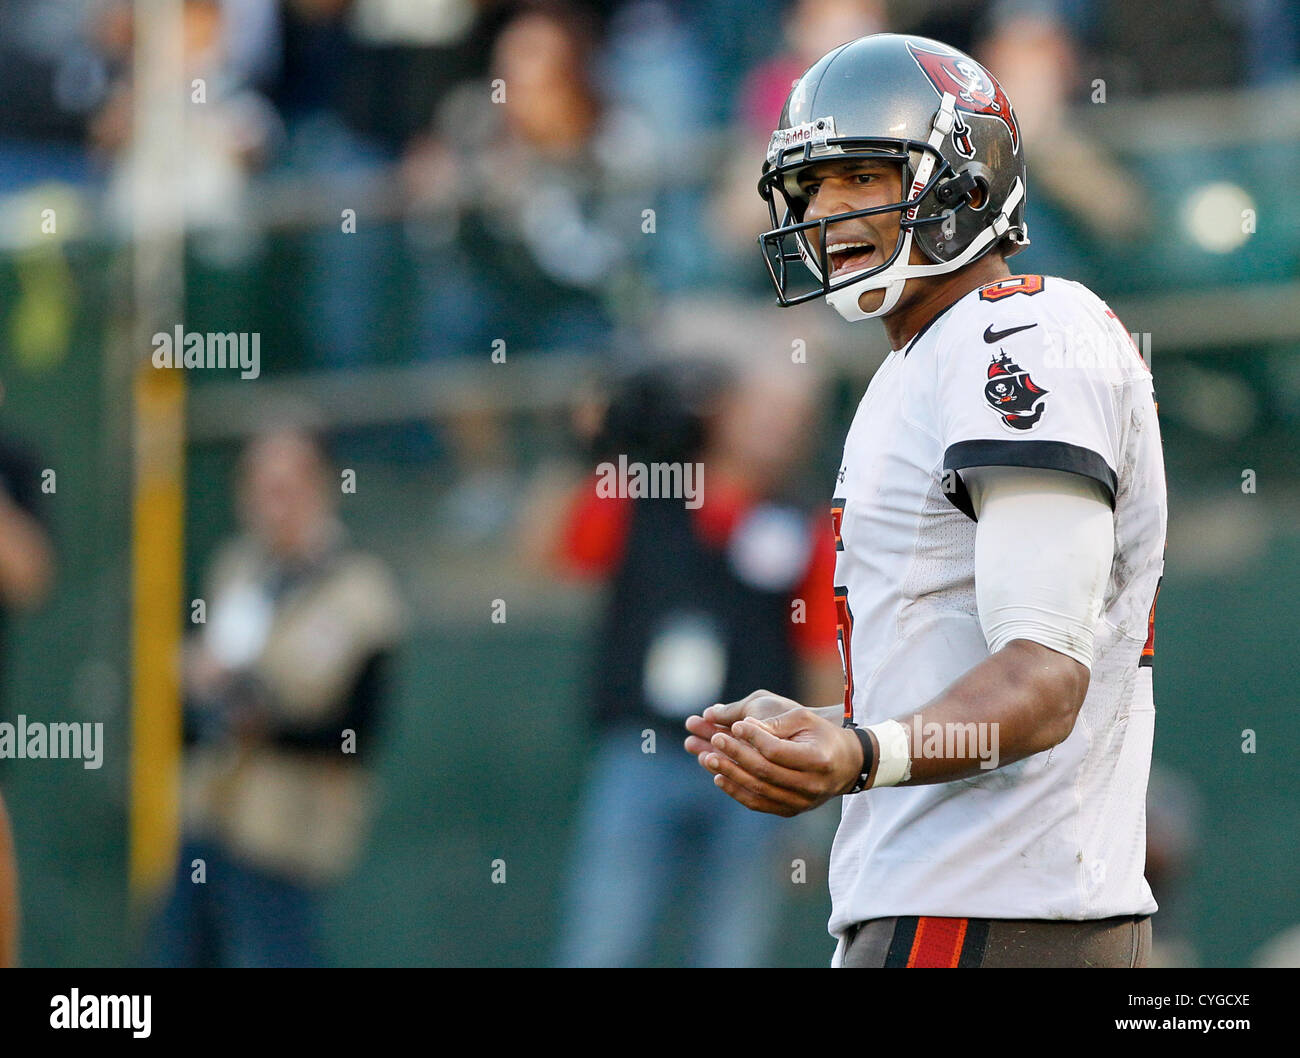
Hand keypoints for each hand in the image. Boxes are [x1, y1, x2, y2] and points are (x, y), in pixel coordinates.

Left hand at [686, 694, 864, 816]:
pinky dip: (736, 791)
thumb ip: (774, 722)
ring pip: (757, 790)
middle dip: (735, 754)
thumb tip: (741, 724)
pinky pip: (758, 803)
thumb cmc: (822, 735)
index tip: (736, 724)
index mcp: (817, 759)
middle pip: (764, 771)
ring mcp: (800, 801)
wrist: (846, 765)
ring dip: (729, 773)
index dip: (754, 737)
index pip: (777, 751)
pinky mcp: (791, 810)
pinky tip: (719, 777)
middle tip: (715, 739)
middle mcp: (810, 785)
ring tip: (707, 757)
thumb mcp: (805, 718)